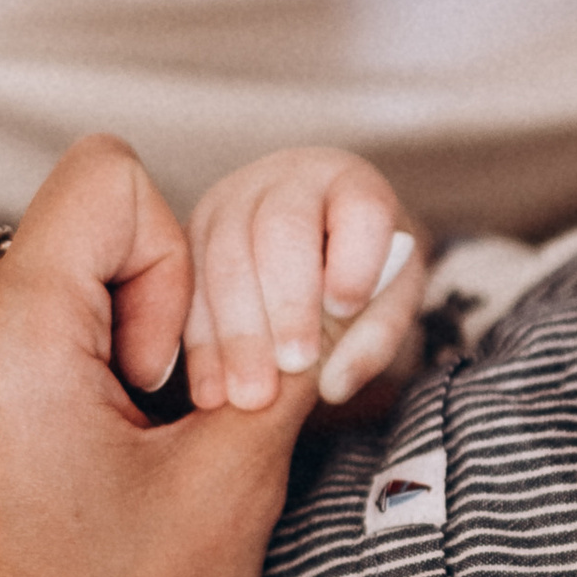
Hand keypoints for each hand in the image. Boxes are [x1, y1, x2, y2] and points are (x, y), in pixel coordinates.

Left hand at [0, 137, 311, 576]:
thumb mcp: (231, 496)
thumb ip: (291, 369)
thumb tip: (346, 289)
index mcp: (8, 337)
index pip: (112, 178)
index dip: (182, 263)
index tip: (180, 381)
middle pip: (79, 241)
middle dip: (153, 324)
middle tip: (168, 443)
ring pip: (46, 306)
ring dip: (110, 371)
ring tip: (127, 484)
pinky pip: (2, 367)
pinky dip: (60, 409)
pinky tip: (82, 509)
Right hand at [184, 144, 424, 415]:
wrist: (315, 248)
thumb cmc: (363, 275)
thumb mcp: (389, 300)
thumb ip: (375, 336)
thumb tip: (334, 384)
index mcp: (351, 183)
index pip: (357, 207)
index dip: (352, 259)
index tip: (345, 307)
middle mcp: (286, 182)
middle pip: (280, 230)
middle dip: (286, 303)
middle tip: (294, 364)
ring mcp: (230, 203)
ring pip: (224, 258)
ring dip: (237, 333)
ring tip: (251, 395)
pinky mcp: (190, 237)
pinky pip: (187, 288)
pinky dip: (201, 345)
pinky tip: (213, 392)